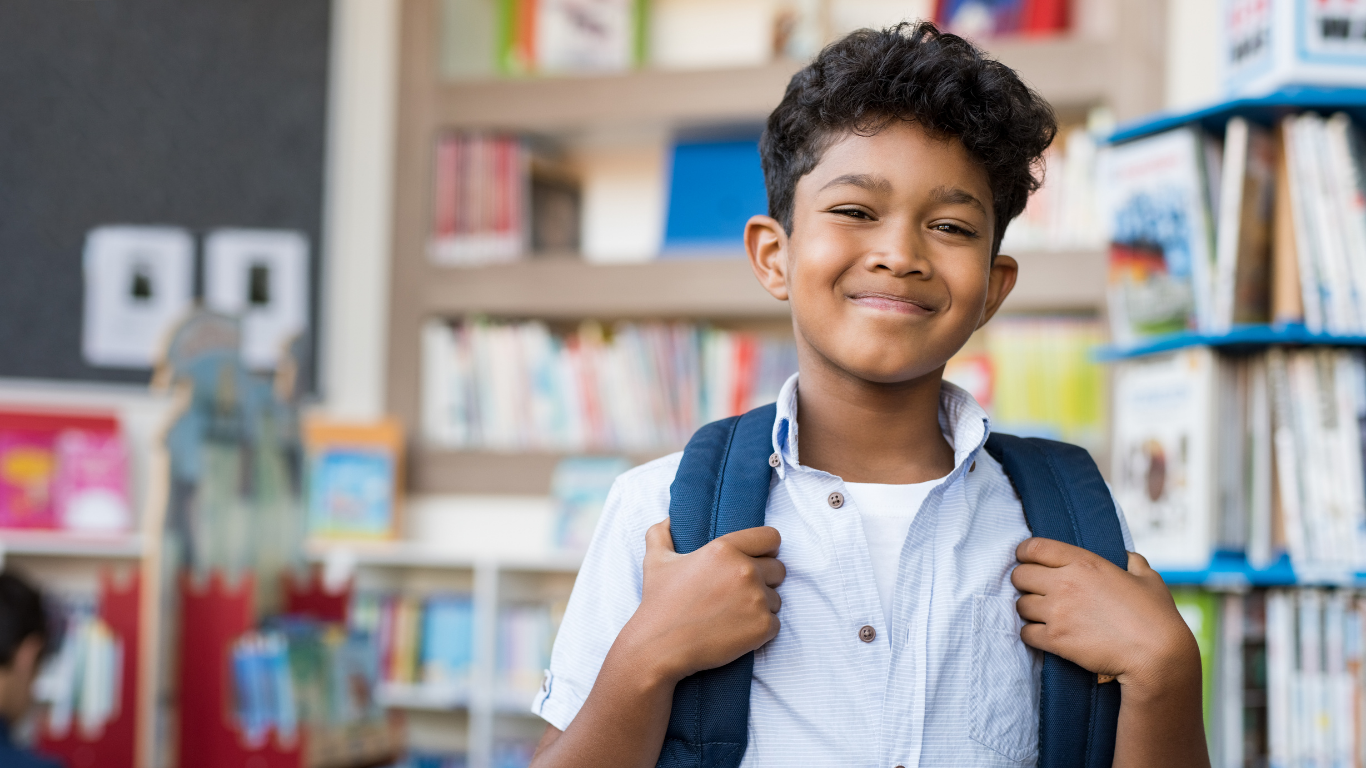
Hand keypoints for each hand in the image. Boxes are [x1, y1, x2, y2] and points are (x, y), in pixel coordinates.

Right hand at [618, 519, 785, 684]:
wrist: (659, 648)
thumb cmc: (659, 604)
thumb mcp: (655, 561)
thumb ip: (662, 533)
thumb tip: (669, 519)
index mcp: (725, 549)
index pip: (771, 537)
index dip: (766, 549)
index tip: (757, 560)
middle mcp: (745, 570)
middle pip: (779, 569)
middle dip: (764, 580)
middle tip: (739, 594)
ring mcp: (756, 599)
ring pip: (776, 599)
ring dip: (761, 607)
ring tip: (733, 615)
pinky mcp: (762, 626)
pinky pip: (775, 624)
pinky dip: (761, 630)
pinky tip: (737, 632)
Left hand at [1011, 538, 1199, 694]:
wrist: (1157, 656)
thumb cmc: (1156, 616)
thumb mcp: (1149, 579)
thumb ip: (1133, 563)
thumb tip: (1127, 557)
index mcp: (1084, 563)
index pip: (1034, 548)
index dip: (1025, 553)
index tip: (1025, 560)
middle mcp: (1065, 583)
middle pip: (1019, 575)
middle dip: (1024, 582)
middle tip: (1035, 590)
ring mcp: (1057, 612)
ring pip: (1020, 605)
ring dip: (1029, 609)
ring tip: (1043, 614)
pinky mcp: (1055, 639)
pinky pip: (1026, 632)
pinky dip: (1032, 634)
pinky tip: (1044, 635)